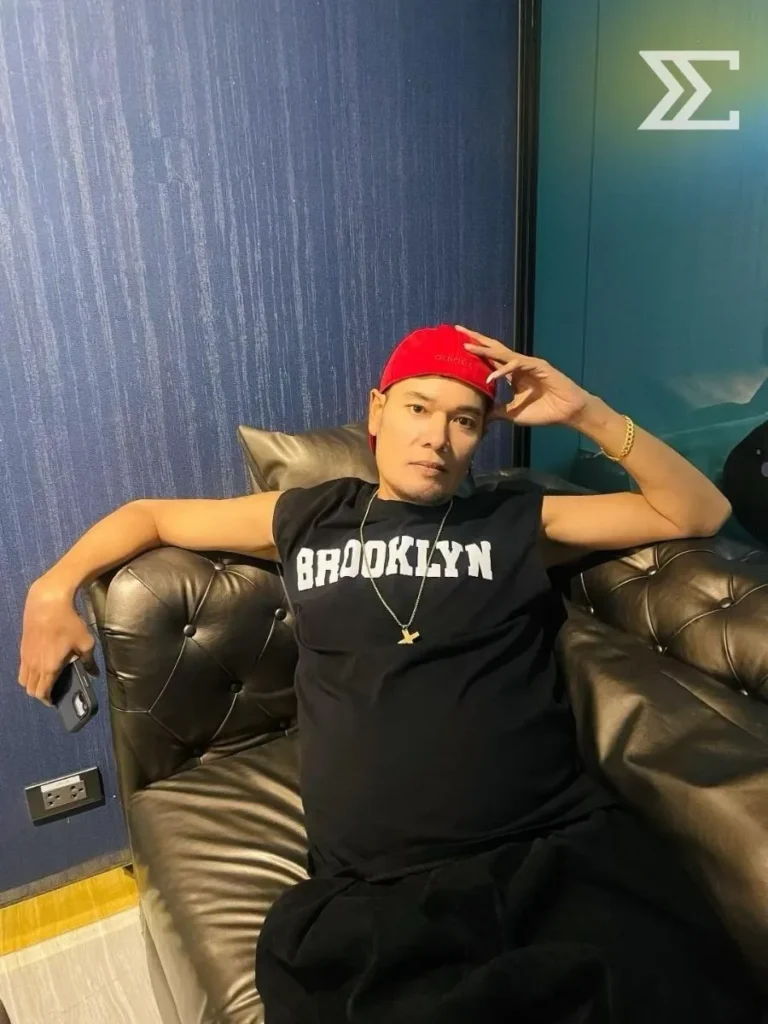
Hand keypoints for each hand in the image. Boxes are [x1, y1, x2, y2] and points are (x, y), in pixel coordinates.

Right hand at [18, 578, 96, 704]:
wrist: (47, 603)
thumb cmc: (68, 623)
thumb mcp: (86, 642)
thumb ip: (88, 660)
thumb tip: (93, 672)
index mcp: (49, 668)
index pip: (42, 693)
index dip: (48, 700)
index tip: (55, 700)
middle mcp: (34, 665)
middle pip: (30, 690)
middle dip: (40, 694)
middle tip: (51, 691)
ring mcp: (26, 656)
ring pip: (23, 679)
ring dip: (32, 684)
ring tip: (44, 680)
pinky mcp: (22, 647)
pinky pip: (22, 667)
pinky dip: (28, 672)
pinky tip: (40, 665)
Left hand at [456, 326, 591, 426]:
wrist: (567, 412)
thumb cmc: (544, 411)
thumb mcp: (513, 413)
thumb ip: (498, 412)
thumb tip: (482, 418)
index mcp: (512, 374)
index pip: (490, 359)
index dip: (475, 352)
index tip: (457, 345)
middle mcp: (518, 365)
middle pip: (493, 349)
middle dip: (476, 340)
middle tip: (458, 329)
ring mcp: (528, 364)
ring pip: (503, 354)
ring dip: (485, 350)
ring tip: (467, 346)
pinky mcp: (539, 366)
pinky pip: (517, 365)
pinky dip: (503, 371)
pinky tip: (491, 377)